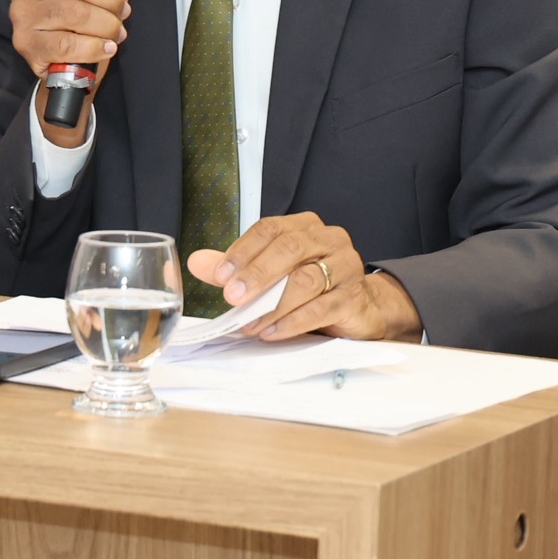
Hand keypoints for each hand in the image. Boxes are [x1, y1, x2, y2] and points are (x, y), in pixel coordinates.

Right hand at [8, 0, 131, 146]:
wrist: (63, 57)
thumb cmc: (77, 5)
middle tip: (123, 9)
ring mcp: (21, 15)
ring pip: (76, 14)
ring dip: (107, 24)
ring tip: (116, 30)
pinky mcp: (26, 45)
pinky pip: (67, 45)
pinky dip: (94, 47)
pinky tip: (106, 46)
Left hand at [188, 213, 424, 341]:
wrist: (360, 308)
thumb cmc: (312, 286)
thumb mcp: (273, 274)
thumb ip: (237, 267)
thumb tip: (197, 262)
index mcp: (306, 226)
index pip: (270, 228)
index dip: (243, 250)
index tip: (221, 275)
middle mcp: (329, 240)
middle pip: (290, 248)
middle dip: (257, 274)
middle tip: (232, 296)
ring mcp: (346, 267)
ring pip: (305, 281)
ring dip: (272, 305)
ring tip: (250, 323)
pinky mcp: (353, 297)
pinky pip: (321, 308)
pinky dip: (292, 322)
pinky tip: (272, 332)